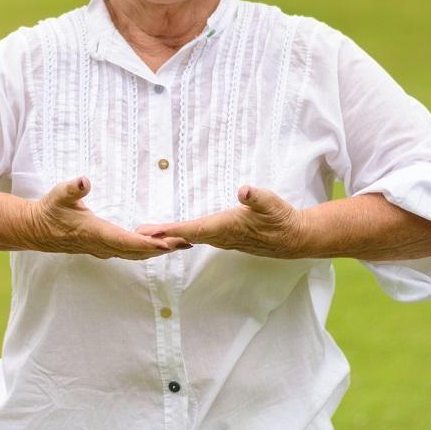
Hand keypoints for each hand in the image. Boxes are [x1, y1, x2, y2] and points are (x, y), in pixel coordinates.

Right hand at [28, 176, 189, 259]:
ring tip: (180, 246)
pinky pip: (129, 252)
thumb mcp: (58, 194)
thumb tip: (83, 180)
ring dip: (158, 251)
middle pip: (137, 250)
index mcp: (94, 232)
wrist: (36, 230)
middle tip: (186, 243)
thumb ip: (72, 188)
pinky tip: (158, 247)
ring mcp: (103, 249)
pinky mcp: (104, 248)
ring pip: (135, 254)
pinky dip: (147, 250)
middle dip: (162, 248)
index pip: (125, 240)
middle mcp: (101, 245)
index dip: (146, 243)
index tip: (165, 244)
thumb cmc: (49, 210)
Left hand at [136, 185, 311, 258]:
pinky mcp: (225, 238)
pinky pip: (197, 238)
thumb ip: (257, 197)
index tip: (152, 233)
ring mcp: (223, 239)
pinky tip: (173, 237)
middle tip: (136, 234)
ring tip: (147, 234)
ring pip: (190, 238)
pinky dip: (182, 236)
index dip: (172, 230)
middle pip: (185, 236)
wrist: (294, 238)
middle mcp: (222, 236)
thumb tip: (244, 190)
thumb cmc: (283, 219)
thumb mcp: (273, 203)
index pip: (195, 229)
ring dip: (169, 237)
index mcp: (228, 227)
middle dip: (161, 236)